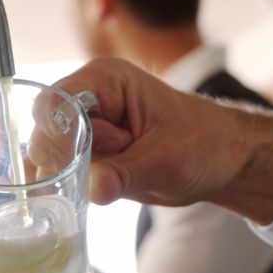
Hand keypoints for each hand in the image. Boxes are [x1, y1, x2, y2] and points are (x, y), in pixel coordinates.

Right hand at [32, 58, 272, 223]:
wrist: (225, 160)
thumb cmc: (205, 143)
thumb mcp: (167, 159)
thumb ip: (126, 173)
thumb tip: (94, 189)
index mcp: (106, 79)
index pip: (55, 103)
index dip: (57, 137)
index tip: (74, 167)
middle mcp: (89, 98)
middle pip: (46, 132)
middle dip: (71, 162)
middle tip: (113, 172)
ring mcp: (87, 128)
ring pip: (51, 157)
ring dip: (74, 179)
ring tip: (116, 181)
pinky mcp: (90, 154)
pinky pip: (62, 172)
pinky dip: (72, 189)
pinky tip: (99, 192)